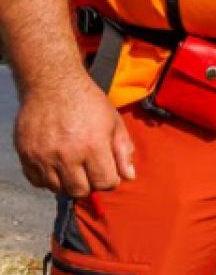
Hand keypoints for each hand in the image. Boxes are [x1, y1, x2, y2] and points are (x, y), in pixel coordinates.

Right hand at [14, 77, 134, 196]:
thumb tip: (129, 176)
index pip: (105, 183)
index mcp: (93, 145)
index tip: (108, 172)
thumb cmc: (88, 102)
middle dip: (90, 184)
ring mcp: (43, 156)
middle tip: (90, 170)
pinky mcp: (26, 154)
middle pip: (80, 190)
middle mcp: (66, 154)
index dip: (110, 180)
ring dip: (68, 182)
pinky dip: (48, 178)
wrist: (53, 84)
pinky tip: (56, 165)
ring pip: (58, 188)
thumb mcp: (113, 122)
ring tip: (73, 166)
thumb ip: (122, 150)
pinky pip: (37, 181)